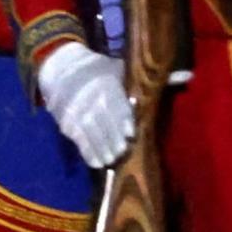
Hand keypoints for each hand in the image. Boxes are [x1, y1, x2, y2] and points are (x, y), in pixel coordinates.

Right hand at [35, 42, 135, 167]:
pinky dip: (88, 153)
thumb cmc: (95, 70)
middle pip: (106, 124)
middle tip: (122, 152)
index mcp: (106, 85)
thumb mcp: (115, 69)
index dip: (125, 123)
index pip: (119, 107)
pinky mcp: (66, 122)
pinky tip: (96, 163)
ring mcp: (77, 112)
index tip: (131, 135)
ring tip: (110, 160)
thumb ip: (134, 82)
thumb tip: (172, 85)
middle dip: (115, 141)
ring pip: (92, 135)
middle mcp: (91, 100)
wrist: (59, 68)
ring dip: (103, 150)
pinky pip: (79, 141)